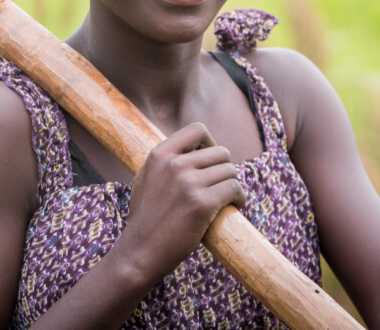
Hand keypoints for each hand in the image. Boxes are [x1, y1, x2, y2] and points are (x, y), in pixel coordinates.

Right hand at [121, 122, 245, 282]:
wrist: (140, 250)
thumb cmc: (145, 217)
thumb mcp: (146, 177)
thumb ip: (164, 160)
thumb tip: (192, 148)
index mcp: (159, 154)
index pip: (198, 129)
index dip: (211, 143)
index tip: (210, 161)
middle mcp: (174, 164)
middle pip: (221, 152)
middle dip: (225, 169)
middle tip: (221, 186)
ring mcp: (188, 183)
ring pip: (231, 171)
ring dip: (233, 185)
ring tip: (227, 198)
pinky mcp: (202, 204)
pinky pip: (234, 189)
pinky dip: (239, 198)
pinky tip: (234, 206)